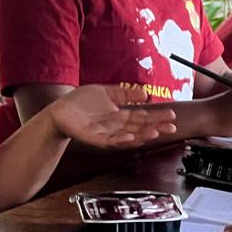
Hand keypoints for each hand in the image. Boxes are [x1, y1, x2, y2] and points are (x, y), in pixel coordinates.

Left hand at [44, 85, 176, 147]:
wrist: (60, 109)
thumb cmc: (81, 101)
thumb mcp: (107, 91)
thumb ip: (125, 93)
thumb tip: (146, 93)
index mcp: (120, 115)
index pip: (143, 116)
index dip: (157, 116)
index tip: (172, 115)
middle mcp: (116, 126)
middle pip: (140, 127)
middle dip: (156, 127)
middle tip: (172, 127)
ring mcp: (106, 133)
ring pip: (128, 136)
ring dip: (142, 135)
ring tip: (156, 133)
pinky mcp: (94, 137)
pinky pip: (110, 140)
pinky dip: (121, 139)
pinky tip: (131, 135)